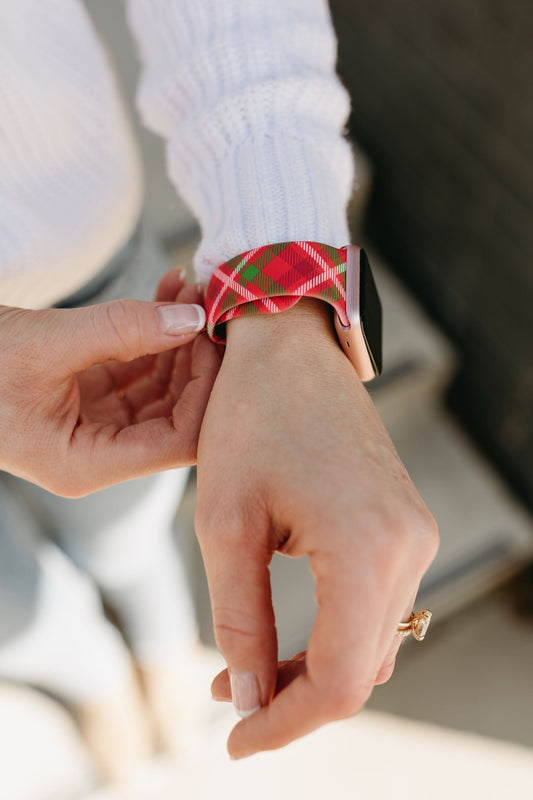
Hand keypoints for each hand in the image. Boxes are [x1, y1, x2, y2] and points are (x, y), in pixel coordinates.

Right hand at [0, 270, 221, 495]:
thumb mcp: (47, 344)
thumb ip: (122, 330)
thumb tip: (191, 318)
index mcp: (87, 464)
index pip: (176, 441)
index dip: (205, 392)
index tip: (214, 337)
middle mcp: (98, 451)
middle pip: (176, 415)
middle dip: (195, 358)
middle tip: (206, 302)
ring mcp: (96, 424)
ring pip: (162, 388)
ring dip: (177, 338)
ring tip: (186, 286)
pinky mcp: (91, 395)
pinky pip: (137, 368)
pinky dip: (153, 333)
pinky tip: (165, 293)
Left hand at [195, 299, 437, 757]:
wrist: (291, 348)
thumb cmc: (250, 419)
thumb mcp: (226, 524)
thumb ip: (239, 618)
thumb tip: (248, 697)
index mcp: (367, 549)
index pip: (338, 681)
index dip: (285, 724)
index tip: (233, 740)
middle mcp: (409, 548)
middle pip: (360, 670)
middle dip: (292, 697)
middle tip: (227, 700)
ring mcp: (414, 535)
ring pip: (370, 642)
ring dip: (313, 666)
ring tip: (245, 665)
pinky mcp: (404, 524)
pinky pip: (376, 604)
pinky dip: (334, 629)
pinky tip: (286, 626)